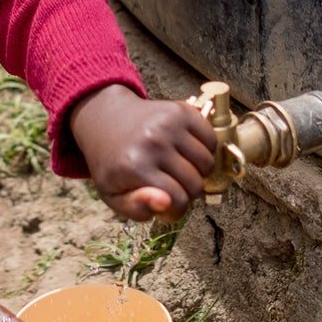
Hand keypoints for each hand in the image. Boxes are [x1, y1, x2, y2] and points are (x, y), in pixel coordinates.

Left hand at [69, 83, 216, 220]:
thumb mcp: (113, 195)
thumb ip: (136, 208)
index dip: (175, 210)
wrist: (109, 120)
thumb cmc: (113, 163)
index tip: (165, 206)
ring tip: (178, 168)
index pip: (178, 201)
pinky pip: (212, 140)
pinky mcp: (181, 110)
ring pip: (207, 163)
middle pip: (195, 184)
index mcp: (134, 165)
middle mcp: (153, 142)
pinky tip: (187, 153)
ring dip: (197, 172)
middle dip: (186, 192)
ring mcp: (169, 123)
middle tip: (171, 185)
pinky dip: (205, 151)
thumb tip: (165, 203)